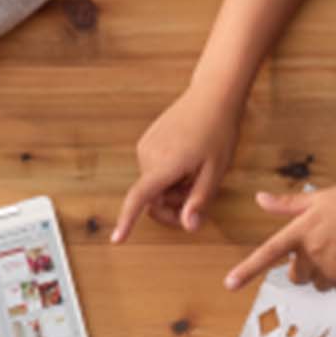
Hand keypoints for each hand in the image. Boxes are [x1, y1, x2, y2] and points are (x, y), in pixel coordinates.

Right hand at [112, 83, 240, 240]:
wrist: (212, 96)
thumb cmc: (218, 132)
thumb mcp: (215, 171)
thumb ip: (199, 201)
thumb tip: (188, 227)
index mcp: (165, 164)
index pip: (140, 198)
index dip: (127, 220)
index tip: (117, 239)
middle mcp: (148, 155)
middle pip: (152, 199)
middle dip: (172, 206)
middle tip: (198, 200)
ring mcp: (145, 147)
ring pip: (154, 186)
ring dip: (173, 189)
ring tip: (196, 173)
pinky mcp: (147, 142)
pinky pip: (154, 171)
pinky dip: (169, 176)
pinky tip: (187, 162)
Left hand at [223, 180, 335, 292]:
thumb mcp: (324, 197)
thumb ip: (289, 205)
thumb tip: (260, 199)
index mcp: (305, 228)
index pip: (269, 252)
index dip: (247, 270)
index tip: (229, 284)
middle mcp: (315, 250)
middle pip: (296, 275)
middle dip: (306, 267)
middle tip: (328, 247)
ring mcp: (333, 267)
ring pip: (319, 283)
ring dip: (328, 273)